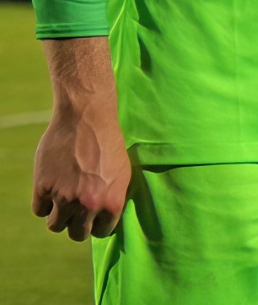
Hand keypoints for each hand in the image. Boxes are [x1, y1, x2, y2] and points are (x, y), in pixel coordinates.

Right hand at [32, 93, 128, 241]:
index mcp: (112, 203)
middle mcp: (88, 205)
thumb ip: (112, 198)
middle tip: (76, 212)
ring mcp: (64, 197)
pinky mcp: (44, 187)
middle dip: (77, 225)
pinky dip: (43, 203)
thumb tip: (102, 219)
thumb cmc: (108, 143)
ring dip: (58, 216)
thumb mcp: (121, 173)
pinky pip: (39, 209)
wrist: (86, 119)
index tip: (93, 218)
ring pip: (55, 225)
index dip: (97, 224)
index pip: (102, 232)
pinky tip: (51, 189)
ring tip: (63, 200)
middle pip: (77, 234)